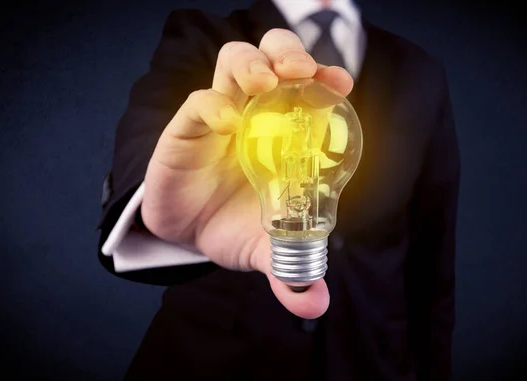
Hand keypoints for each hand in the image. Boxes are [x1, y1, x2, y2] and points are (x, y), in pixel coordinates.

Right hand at [141, 29, 353, 318]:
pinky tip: (228, 123)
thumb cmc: (233, 227)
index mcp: (283, 132)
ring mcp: (220, 116)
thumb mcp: (265, 248)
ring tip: (267, 84)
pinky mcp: (186, 128)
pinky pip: (200, 102)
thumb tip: (317, 301)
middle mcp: (255, 114)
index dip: (325, 77)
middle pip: (273, 57)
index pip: (307, 88)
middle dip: (289, 53)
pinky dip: (215, 104)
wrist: (186, 235)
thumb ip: (291, 268)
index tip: (341, 85)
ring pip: (235, 63)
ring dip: (254, 65)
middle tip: (303, 74)